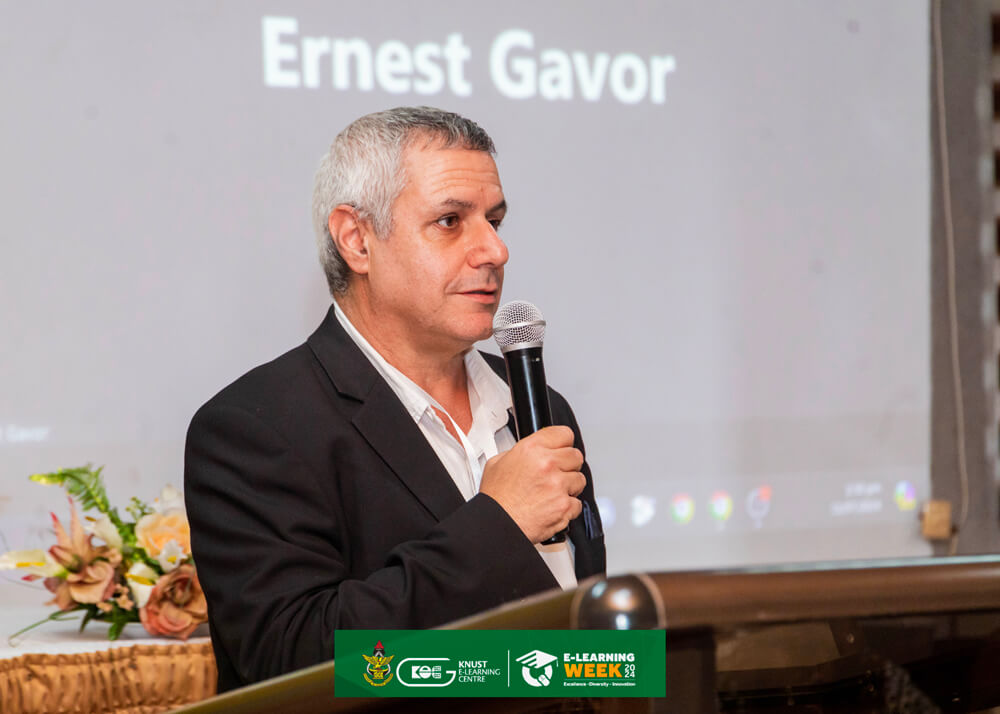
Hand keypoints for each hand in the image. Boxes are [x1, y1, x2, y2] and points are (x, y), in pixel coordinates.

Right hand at [479, 425, 585, 543]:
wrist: (498, 525)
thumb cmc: (496, 499)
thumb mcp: (498, 463)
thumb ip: (519, 452)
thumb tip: (530, 452)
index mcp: (531, 449)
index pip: (564, 434)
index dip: (562, 443)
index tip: (561, 449)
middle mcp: (547, 464)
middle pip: (576, 456)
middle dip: (567, 465)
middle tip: (556, 473)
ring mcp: (558, 485)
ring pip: (580, 480)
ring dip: (569, 486)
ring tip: (552, 492)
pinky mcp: (564, 505)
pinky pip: (578, 503)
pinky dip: (568, 507)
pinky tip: (552, 506)